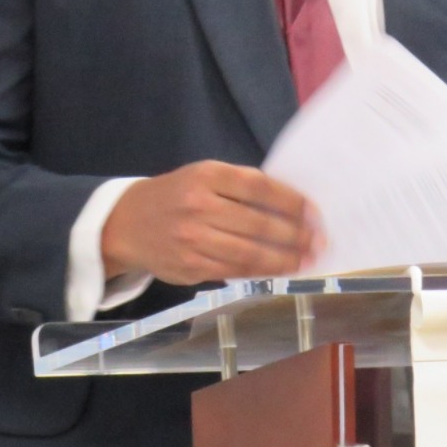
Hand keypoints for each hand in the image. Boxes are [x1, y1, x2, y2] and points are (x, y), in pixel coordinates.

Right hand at [101, 160, 321, 284]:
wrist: (126, 223)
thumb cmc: (175, 196)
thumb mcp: (202, 176)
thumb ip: (239, 187)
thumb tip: (290, 204)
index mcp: (205, 175)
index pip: (258, 187)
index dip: (291, 200)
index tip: (315, 210)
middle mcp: (198, 205)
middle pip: (258, 223)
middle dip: (295, 234)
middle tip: (320, 240)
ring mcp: (192, 238)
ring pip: (249, 252)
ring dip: (285, 258)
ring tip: (308, 260)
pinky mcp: (190, 266)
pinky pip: (234, 270)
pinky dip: (262, 271)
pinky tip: (280, 270)